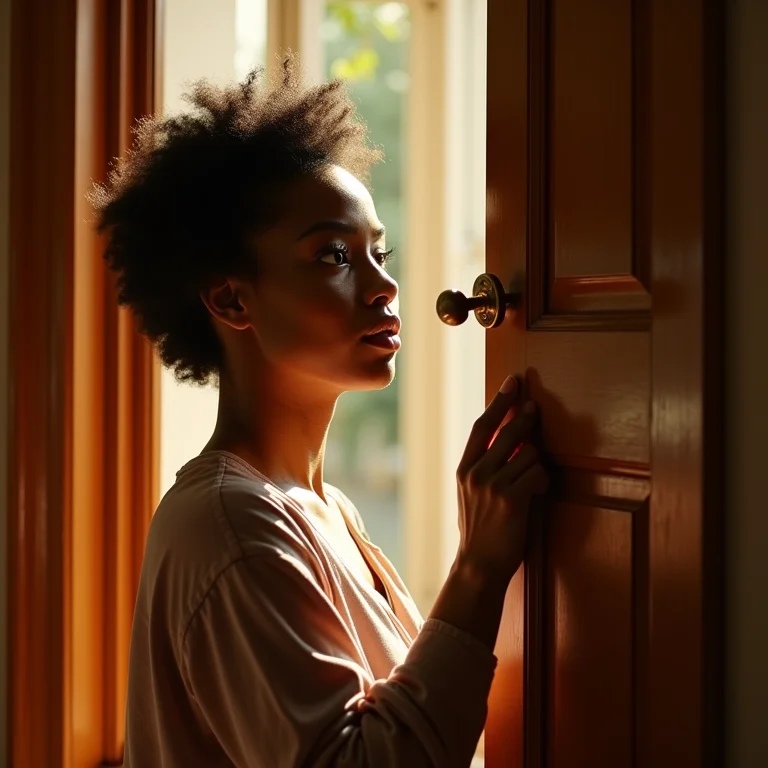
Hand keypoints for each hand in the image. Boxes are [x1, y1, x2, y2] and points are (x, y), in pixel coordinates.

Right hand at [454, 375, 547, 584]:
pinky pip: (538, 474)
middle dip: (524, 416)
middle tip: (534, 407)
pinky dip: (543, 481)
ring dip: (537, 463)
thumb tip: (507, 438)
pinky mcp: (512, 498)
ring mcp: (493, 485)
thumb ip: (484, 467)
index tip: (511, 383)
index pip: (482, 426)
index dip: (498, 402)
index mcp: (464, 469)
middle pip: (507, 431)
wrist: (479, 565)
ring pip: (528, 453)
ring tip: (532, 480)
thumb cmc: (480, 529)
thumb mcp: (471, 493)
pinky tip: (538, 492)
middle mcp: (476, 473)